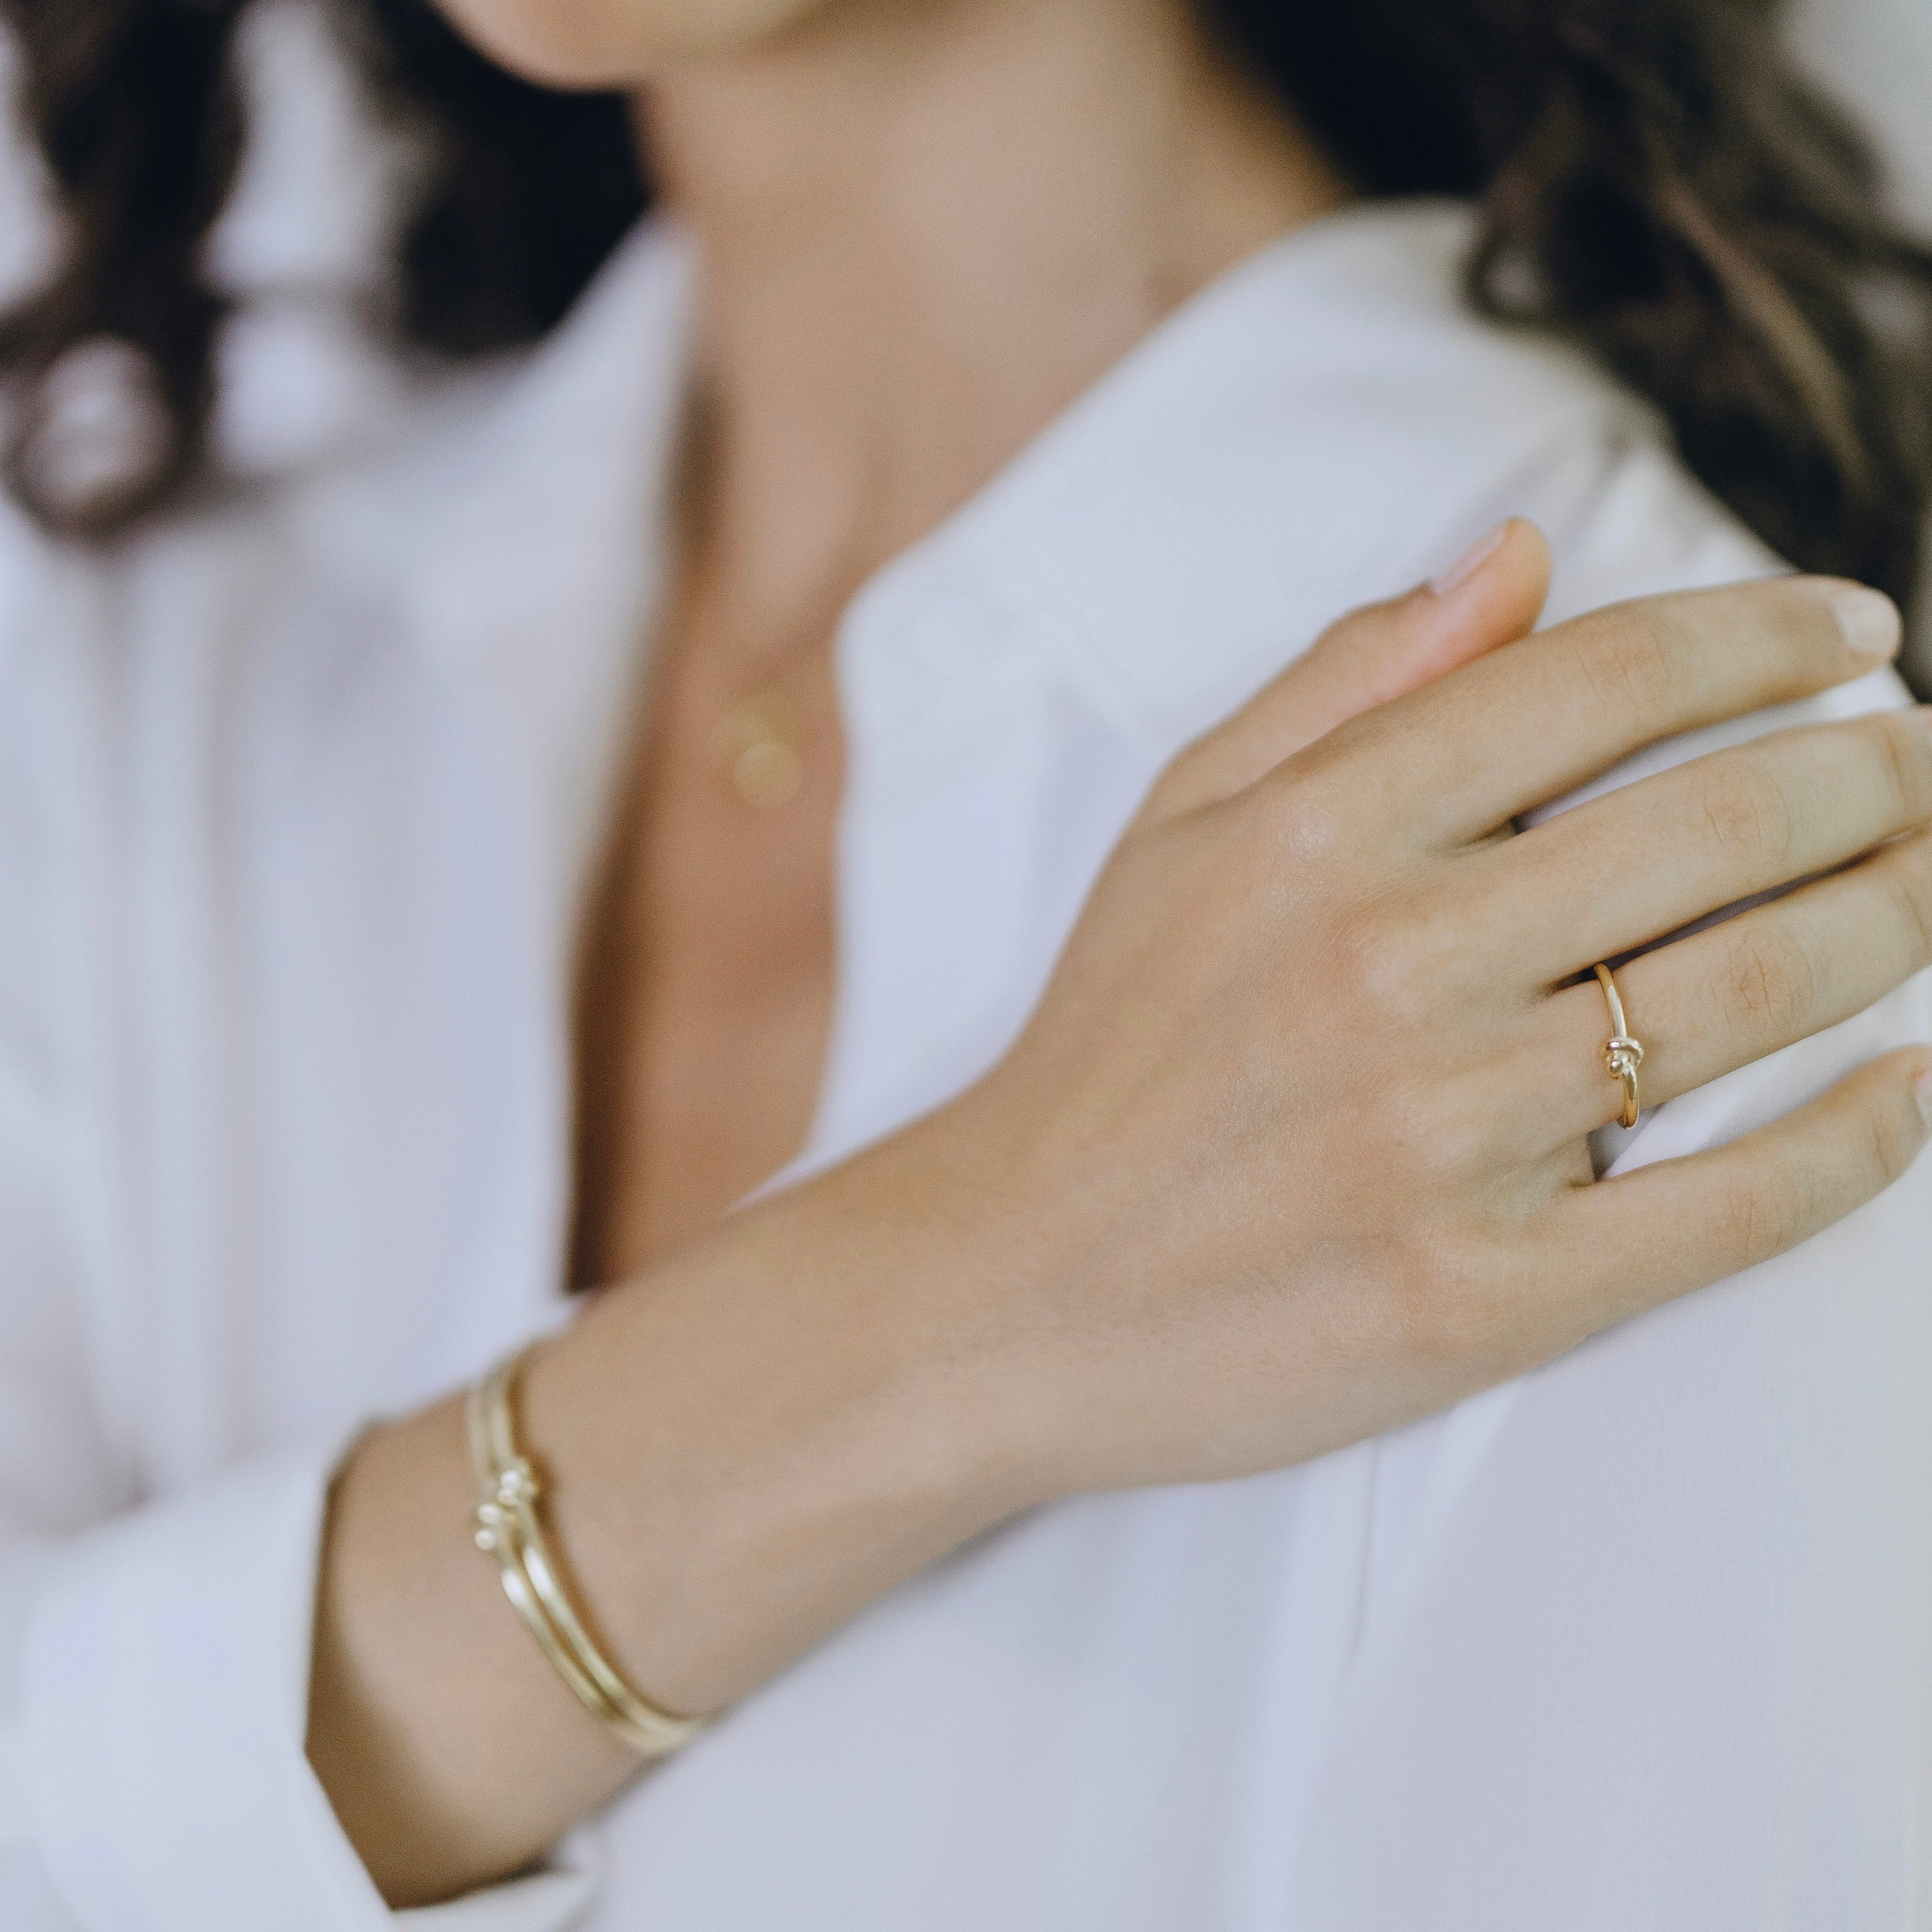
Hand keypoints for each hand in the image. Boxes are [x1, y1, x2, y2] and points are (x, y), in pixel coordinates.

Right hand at [949, 524, 1931, 1493]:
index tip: (1856, 631)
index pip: (1600, 679)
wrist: (1008, 1284)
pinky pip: (1731, 1207)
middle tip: (1922, 766)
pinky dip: (1861, 1140)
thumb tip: (1517, 558)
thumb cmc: (1108, 1051)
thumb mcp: (1179, 824)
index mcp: (1317, 832)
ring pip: (1755, 996)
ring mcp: (1442, 1138)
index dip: (1767, 632)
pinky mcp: (1482, 1295)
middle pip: (1718, 824)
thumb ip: (1344, 681)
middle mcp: (1390, 967)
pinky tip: (1915, 1085)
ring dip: (1896, 922)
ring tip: (1931, 882)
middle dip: (1872, 773)